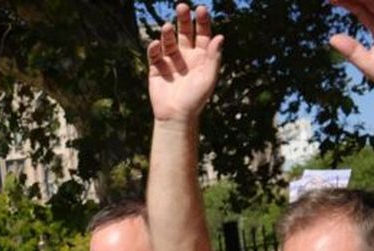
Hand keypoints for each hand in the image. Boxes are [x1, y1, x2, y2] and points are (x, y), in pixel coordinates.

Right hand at [147, 4, 223, 121]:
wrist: (176, 116)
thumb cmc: (196, 99)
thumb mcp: (209, 78)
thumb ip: (214, 57)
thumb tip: (220, 36)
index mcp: (201, 56)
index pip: (202, 33)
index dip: (202, 21)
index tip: (200, 9)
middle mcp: (186, 55)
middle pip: (185, 32)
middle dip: (183, 19)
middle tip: (181, 6)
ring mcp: (170, 61)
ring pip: (169, 41)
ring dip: (168, 32)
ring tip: (167, 27)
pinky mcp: (156, 69)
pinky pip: (154, 55)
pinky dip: (154, 48)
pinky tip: (156, 45)